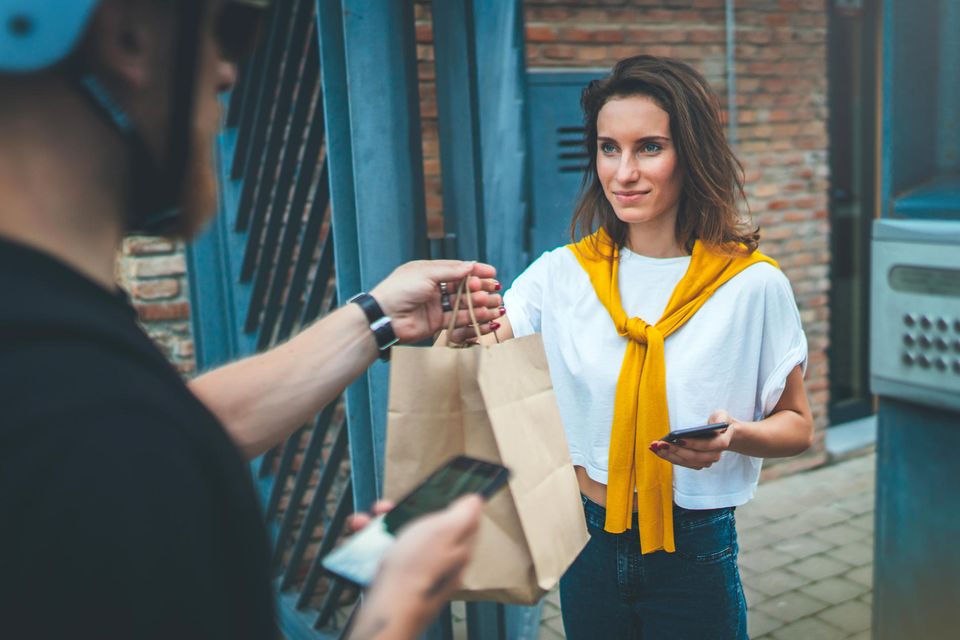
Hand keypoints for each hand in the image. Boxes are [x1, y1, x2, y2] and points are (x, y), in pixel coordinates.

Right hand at [349, 495, 483, 638]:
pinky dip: (369, 548)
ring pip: (399, 542)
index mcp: (458, 548)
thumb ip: (463, 514)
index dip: (440, 502)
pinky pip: (384, 559)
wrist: (388, 610)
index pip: (458, 520)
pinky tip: (356, 543)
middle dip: (400, 514)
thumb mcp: (445, 530)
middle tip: (382, 509)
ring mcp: (417, 574)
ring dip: (378, 528)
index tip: (422, 494)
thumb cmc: (415, 569)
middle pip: (424, 529)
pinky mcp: (396, 584)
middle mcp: (440, 563)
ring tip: (361, 524)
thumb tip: (476, 500)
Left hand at [370, 260, 503, 343]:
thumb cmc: (400, 289)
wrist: (384, 317)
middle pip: (462, 287)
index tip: (492, 273)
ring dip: (478, 304)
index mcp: (429, 272)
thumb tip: (471, 265)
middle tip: (495, 290)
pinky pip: (457, 319)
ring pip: (462, 304)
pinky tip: (484, 316)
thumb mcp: (426, 274)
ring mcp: (435, 306)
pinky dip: (471, 318)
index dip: (475, 271)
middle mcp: (433, 288)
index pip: (457, 269)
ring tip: (493, 304)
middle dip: (480, 289)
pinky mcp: (435, 322)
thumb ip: (450, 271)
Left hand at [649, 411, 735, 469]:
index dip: (692, 443)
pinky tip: (657, 450)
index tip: (678, 439)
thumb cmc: (720, 422)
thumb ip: (721, 418)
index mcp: (722, 442)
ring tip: (655, 447)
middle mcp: (714, 455)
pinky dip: (669, 457)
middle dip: (675, 450)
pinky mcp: (697, 464)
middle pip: (694, 456)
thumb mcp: (722, 415)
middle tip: (660, 444)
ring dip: (669, 456)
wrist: (723, 434)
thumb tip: (713, 427)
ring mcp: (706, 462)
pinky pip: (682, 462)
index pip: (706, 445)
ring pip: (686, 461)